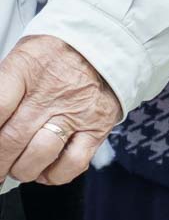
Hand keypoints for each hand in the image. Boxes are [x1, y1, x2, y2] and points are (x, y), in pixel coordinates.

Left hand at [0, 35, 120, 184]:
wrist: (106, 45)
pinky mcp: (97, 128)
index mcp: (26, 69)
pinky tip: (45, 169)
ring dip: (20, 169)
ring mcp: (76, 112)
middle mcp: (51, 93)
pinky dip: (53, 174)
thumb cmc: (55, 55)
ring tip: (17, 166)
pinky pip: (72, 163)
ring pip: (38, 156)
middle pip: (11, 139)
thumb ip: (2, 90)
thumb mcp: (20, 57)